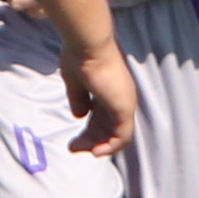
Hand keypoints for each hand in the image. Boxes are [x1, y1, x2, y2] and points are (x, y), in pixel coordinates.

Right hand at [62, 36, 136, 157]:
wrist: (88, 45)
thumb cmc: (80, 58)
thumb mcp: (75, 83)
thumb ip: (78, 99)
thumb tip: (79, 116)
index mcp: (109, 90)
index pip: (103, 117)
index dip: (89, 131)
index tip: (73, 140)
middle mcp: (120, 97)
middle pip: (109, 128)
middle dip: (91, 140)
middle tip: (73, 147)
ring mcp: (124, 103)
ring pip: (116, 135)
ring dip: (99, 146)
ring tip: (78, 149)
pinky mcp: (124, 108)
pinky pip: (123, 136)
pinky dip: (111, 147)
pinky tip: (96, 152)